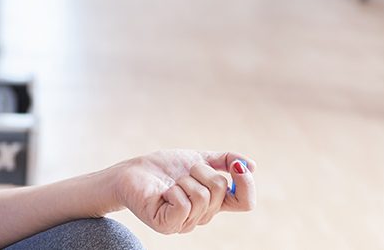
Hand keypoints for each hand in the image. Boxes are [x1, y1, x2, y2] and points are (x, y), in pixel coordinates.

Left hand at [110, 150, 255, 234]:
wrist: (132, 171)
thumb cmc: (164, 168)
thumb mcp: (199, 158)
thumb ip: (225, 160)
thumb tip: (251, 166)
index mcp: (214, 203)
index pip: (245, 202)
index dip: (246, 184)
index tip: (236, 166)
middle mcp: (203, 217)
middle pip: (220, 189)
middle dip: (201, 170)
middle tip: (184, 171)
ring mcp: (185, 224)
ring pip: (202, 196)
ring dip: (185, 179)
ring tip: (172, 182)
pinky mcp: (167, 225)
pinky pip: (184, 204)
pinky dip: (174, 190)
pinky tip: (164, 192)